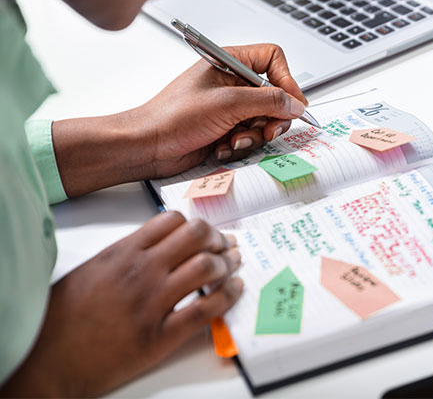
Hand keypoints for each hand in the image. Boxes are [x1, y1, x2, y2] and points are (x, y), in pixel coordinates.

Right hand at [1, 212, 242, 396]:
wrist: (47, 361)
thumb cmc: (62, 317)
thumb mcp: (91, 270)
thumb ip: (125, 254)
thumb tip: (158, 246)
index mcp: (123, 252)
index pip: (172, 220)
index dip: (196, 224)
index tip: (206, 233)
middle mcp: (141, 271)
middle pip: (196, 236)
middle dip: (217, 238)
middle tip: (225, 246)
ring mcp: (152, 302)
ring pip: (206, 267)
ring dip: (227, 264)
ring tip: (233, 266)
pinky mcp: (160, 336)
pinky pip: (206, 309)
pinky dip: (228, 296)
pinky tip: (235, 290)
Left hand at [52, 43, 308, 196]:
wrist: (149, 146)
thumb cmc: (173, 116)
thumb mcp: (228, 104)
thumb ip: (267, 101)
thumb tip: (294, 103)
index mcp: (229, 62)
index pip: (272, 59)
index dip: (287, 80)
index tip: (294, 103)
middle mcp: (232, 83)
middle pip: (274, 95)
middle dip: (272, 117)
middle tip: (267, 130)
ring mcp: (230, 107)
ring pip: (264, 120)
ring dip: (253, 135)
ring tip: (233, 140)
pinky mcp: (226, 128)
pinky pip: (250, 136)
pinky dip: (240, 145)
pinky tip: (222, 147)